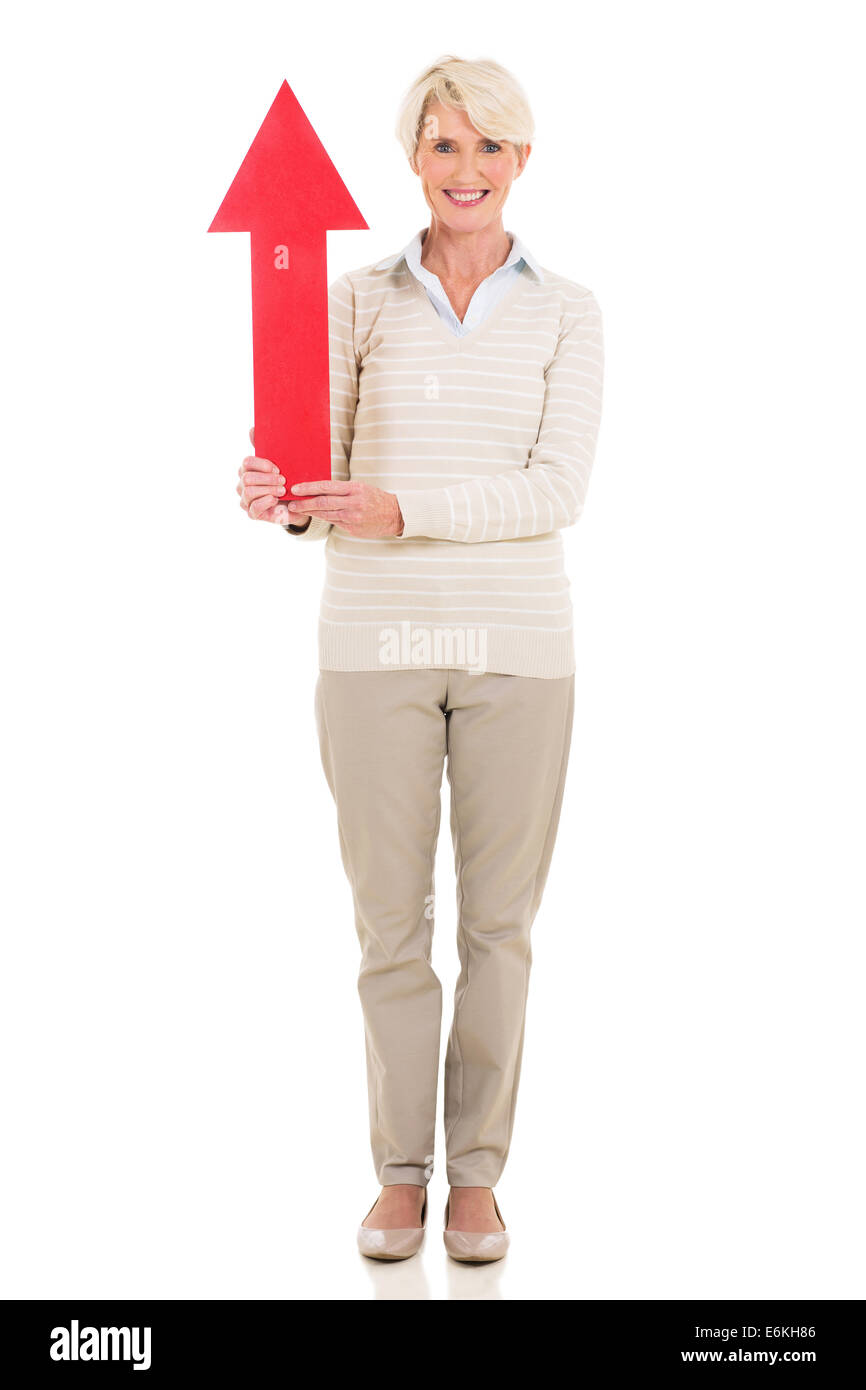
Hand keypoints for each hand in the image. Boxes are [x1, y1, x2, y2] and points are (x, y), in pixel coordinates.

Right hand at [237, 427, 310, 526]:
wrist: (298, 503)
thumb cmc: (287, 481)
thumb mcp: (281, 463)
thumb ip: (265, 448)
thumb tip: (252, 429)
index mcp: (247, 469)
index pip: (247, 462)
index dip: (262, 464)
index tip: (278, 467)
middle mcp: (243, 484)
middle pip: (247, 477)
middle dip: (267, 478)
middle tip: (283, 480)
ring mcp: (246, 500)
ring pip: (249, 491)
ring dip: (268, 489)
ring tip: (283, 490)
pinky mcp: (252, 514)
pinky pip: (253, 508)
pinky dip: (265, 502)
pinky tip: (275, 499)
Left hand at [287, 479, 403, 537]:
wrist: (395, 515)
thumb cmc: (375, 498)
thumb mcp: (360, 488)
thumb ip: (341, 489)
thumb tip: (318, 489)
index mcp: (354, 489)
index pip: (326, 486)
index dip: (309, 488)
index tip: (296, 489)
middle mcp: (353, 503)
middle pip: (322, 502)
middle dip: (304, 503)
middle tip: (291, 504)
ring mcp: (352, 517)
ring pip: (325, 514)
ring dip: (309, 512)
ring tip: (297, 510)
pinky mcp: (352, 529)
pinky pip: (334, 522)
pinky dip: (323, 518)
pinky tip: (315, 515)